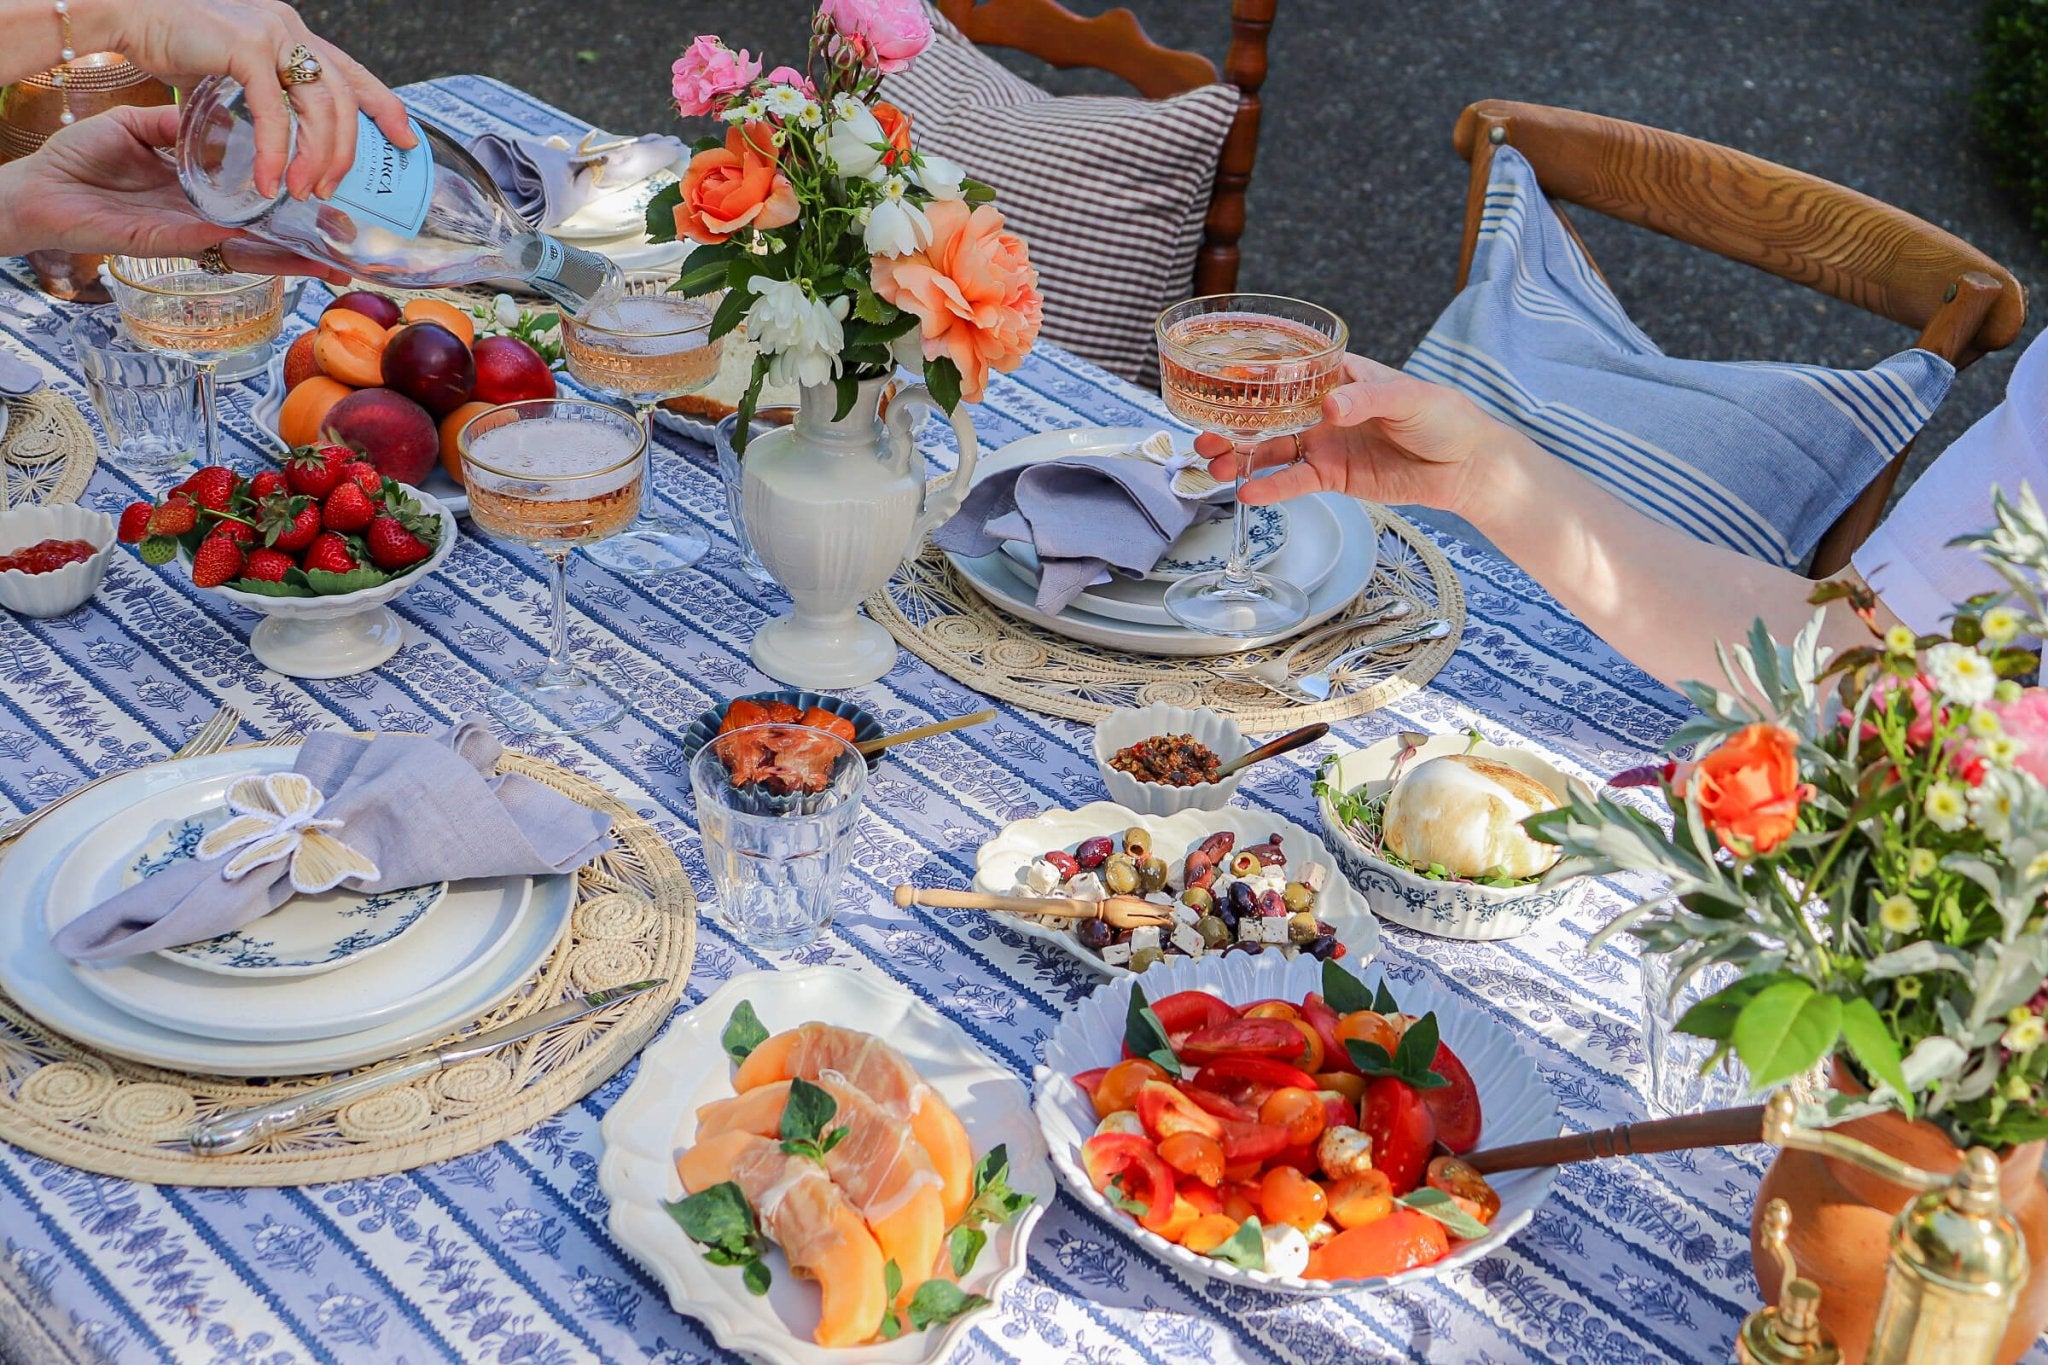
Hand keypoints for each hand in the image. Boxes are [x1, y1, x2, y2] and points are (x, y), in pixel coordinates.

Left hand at [0, 106, 348, 280]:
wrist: (37, 189)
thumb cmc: (78, 160)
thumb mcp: (136, 129)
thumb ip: (175, 126)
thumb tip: (213, 117)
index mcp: (195, 190)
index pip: (254, 198)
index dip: (290, 197)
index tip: (326, 191)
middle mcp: (199, 217)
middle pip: (265, 234)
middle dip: (308, 240)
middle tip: (350, 242)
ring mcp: (187, 234)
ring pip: (251, 251)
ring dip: (292, 257)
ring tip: (332, 260)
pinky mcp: (165, 243)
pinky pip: (213, 246)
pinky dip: (245, 247)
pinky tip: (277, 244)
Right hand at [101, 0, 414, 199]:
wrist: (124, 14)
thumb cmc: (170, 41)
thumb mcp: (231, 70)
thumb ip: (262, 96)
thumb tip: (276, 139)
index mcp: (291, 32)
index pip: (351, 72)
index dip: (383, 106)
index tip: (405, 139)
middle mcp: (289, 27)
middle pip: (342, 97)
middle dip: (346, 150)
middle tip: (334, 189)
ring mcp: (271, 32)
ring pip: (319, 107)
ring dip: (317, 157)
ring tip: (305, 191)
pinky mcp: (246, 47)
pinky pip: (275, 112)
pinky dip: (274, 152)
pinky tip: (268, 180)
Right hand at [1195, 354, 1517, 518]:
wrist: (1467, 467)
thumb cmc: (1445, 417)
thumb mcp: (1409, 397)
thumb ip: (1367, 399)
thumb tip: (1331, 407)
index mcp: (1339, 377)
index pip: (1289, 370)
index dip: (1254, 374)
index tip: (1220, 378)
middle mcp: (1323, 408)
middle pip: (1268, 414)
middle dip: (1233, 423)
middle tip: (1203, 432)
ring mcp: (1324, 443)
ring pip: (1272, 449)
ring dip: (1241, 457)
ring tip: (1213, 465)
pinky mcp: (1332, 476)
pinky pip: (1293, 481)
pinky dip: (1270, 487)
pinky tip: (1247, 491)